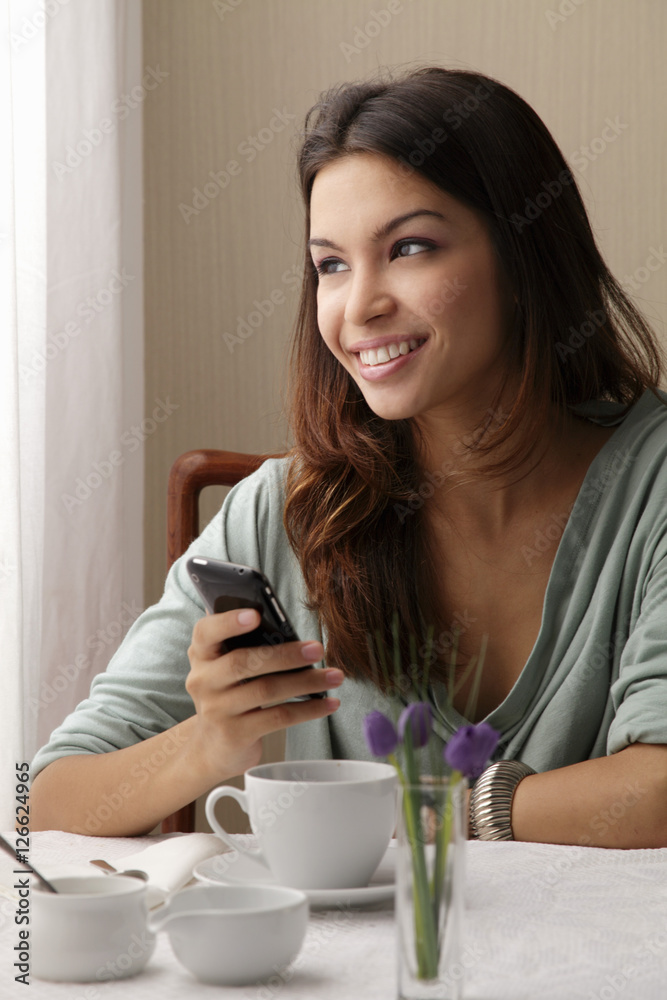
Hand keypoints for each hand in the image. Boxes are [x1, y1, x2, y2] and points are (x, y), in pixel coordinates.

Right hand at [186, 608, 341, 783]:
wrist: (214, 746)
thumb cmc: (230, 692)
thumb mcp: (226, 666)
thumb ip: (243, 643)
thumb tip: (279, 620)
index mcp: (202, 654)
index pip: (206, 632)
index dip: (229, 622)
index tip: (256, 614)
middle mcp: (203, 681)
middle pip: (244, 662)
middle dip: (285, 654)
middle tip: (317, 649)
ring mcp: (217, 710)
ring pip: (267, 690)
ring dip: (306, 682)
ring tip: (334, 676)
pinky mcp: (236, 734)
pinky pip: (278, 717)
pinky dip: (308, 709)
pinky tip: (328, 703)